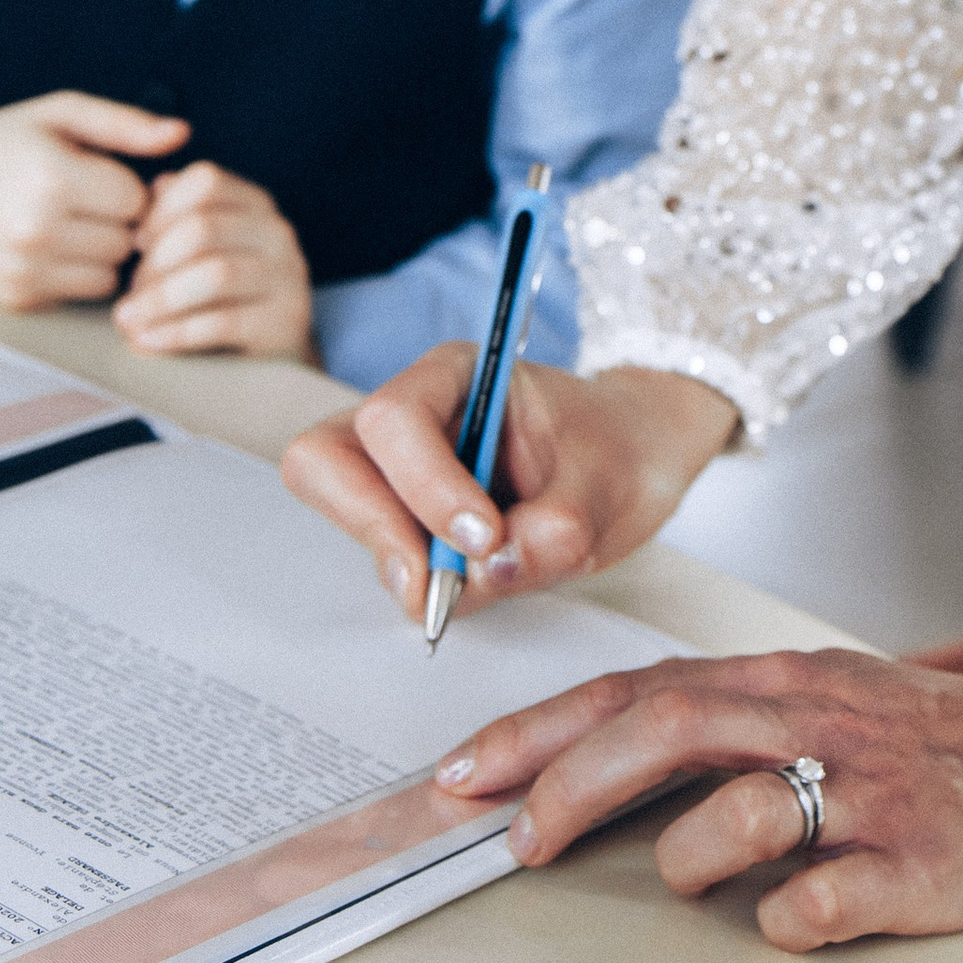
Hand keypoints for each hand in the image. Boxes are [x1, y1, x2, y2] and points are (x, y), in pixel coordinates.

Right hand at [0, 92, 189, 312]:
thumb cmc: (6, 140)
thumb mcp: (62, 114)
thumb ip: (125, 124)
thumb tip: (181, 134)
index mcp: (50, 177)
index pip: (136, 199)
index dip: (129, 184)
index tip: (105, 173)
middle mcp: (34, 230)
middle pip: (127, 240)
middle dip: (119, 219)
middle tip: (89, 198)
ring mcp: (21, 270)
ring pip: (110, 274)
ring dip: (103, 250)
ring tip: (73, 221)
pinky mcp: (15, 297)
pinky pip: (80, 293)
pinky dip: (77, 273)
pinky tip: (54, 245)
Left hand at [118, 162, 314, 360]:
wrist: (271, 353)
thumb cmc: (222, 295)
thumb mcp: (203, 250)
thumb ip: (179, 216)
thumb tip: (153, 191)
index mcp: (254, 204)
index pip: (206, 181)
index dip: (162, 209)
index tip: (137, 243)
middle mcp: (277, 232)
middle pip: (204, 228)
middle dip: (155, 264)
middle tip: (130, 294)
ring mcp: (287, 276)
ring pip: (215, 274)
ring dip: (160, 300)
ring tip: (129, 321)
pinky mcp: (285, 322)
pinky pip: (223, 322)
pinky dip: (175, 333)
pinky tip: (148, 340)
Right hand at [280, 345, 735, 617]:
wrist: (635, 458)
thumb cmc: (619, 448)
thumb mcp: (609, 488)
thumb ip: (554, 530)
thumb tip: (483, 574)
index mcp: (461, 374)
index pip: (396, 418)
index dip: (425, 485)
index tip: (483, 539)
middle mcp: (416, 412)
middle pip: (326, 456)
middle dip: (375, 525)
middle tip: (437, 583)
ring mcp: (400, 465)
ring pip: (337, 502)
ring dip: (392, 555)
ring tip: (462, 588)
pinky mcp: (406, 514)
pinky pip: (377, 547)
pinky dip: (411, 579)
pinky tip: (465, 586)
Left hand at [427, 628, 962, 948]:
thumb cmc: (928, 741)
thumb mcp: (820, 700)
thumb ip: (722, 721)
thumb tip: (594, 762)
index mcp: (781, 681)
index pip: (634, 690)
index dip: (538, 731)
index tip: (459, 776)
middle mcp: (815, 720)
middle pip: (668, 728)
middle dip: (571, 783)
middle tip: (515, 842)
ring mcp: (869, 790)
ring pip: (744, 805)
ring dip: (687, 851)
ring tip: (688, 877)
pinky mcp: (920, 861)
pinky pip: (827, 897)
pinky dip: (789, 917)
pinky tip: (795, 922)